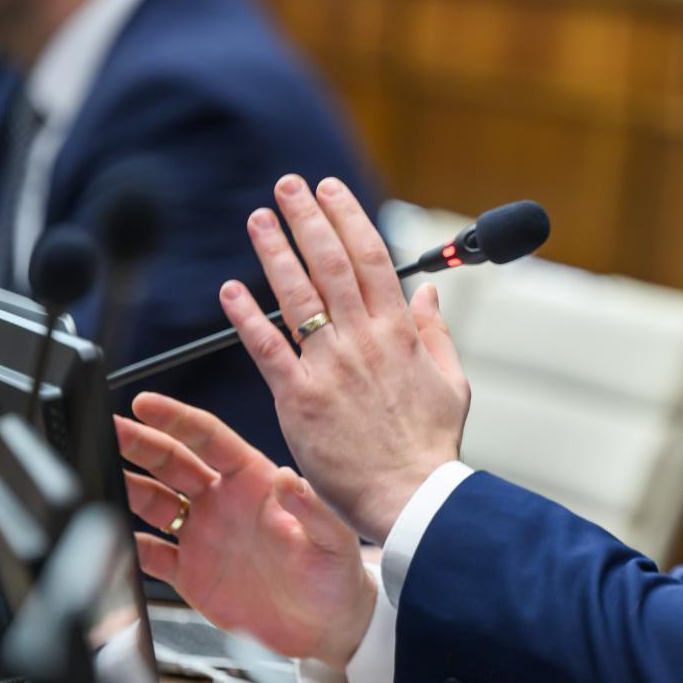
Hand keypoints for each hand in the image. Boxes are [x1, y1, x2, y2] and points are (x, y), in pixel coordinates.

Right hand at [117, 392, 377, 667]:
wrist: (326, 626)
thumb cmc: (336, 575)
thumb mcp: (333, 539)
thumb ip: (312, 509)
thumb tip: (288, 478)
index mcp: (256, 481)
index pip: (210, 439)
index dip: (177, 419)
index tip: (146, 404)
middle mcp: (224, 502)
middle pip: (173, 463)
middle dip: (140, 443)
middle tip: (110, 428)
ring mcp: (204, 536)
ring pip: (154, 502)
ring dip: (127, 486)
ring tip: (99, 473)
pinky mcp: (190, 573)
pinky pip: (151, 554)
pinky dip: (128, 546)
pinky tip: (111, 538)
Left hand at [221, 176, 469, 542]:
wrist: (411, 497)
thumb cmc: (431, 446)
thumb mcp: (451, 382)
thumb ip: (434, 331)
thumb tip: (428, 291)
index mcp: (399, 333)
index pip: (371, 258)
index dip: (348, 217)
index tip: (331, 189)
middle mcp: (363, 341)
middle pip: (331, 264)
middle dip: (308, 218)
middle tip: (288, 185)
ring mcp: (329, 368)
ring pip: (297, 296)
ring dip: (275, 251)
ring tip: (259, 218)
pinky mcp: (300, 400)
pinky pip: (267, 349)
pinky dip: (248, 316)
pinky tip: (231, 289)